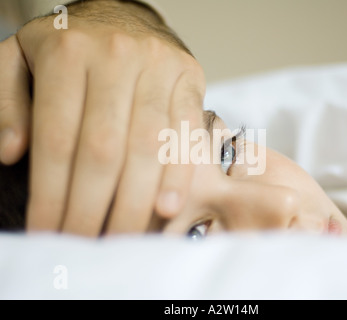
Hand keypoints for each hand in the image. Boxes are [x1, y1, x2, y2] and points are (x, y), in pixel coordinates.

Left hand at [0, 0, 205, 235]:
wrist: (126, 13)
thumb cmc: (73, 43)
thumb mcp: (21, 57)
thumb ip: (8, 101)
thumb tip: (12, 152)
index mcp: (68, 53)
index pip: (57, 139)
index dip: (52, 194)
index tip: (49, 231)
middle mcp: (117, 57)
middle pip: (104, 150)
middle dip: (92, 208)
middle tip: (85, 244)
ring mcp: (159, 68)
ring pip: (148, 147)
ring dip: (134, 202)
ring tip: (122, 238)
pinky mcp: (189, 79)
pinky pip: (187, 132)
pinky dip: (179, 173)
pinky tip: (167, 207)